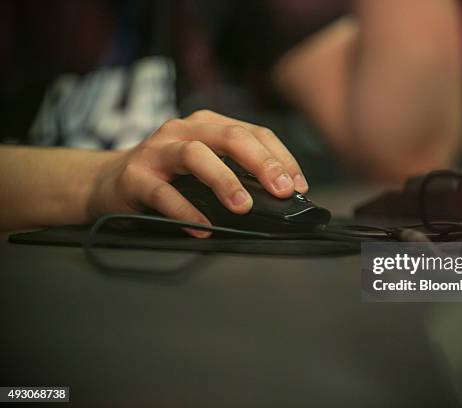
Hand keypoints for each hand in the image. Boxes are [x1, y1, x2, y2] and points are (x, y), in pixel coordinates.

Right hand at [87, 110, 308, 236]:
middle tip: (281, 190)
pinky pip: (164, 192)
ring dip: (224, 181)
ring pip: (196, 156)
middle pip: (230, 137)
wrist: (108, 181)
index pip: (254, 133)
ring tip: (243, 207)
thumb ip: (235, 173)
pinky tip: (203, 227)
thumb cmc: (167, 176)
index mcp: (208, 126)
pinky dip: (186, 211)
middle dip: (261, 163)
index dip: (281, 158)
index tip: (298, 186)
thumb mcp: (204, 166)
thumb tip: (278, 196)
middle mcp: (184, 131)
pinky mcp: (135, 175)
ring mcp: (157, 150)